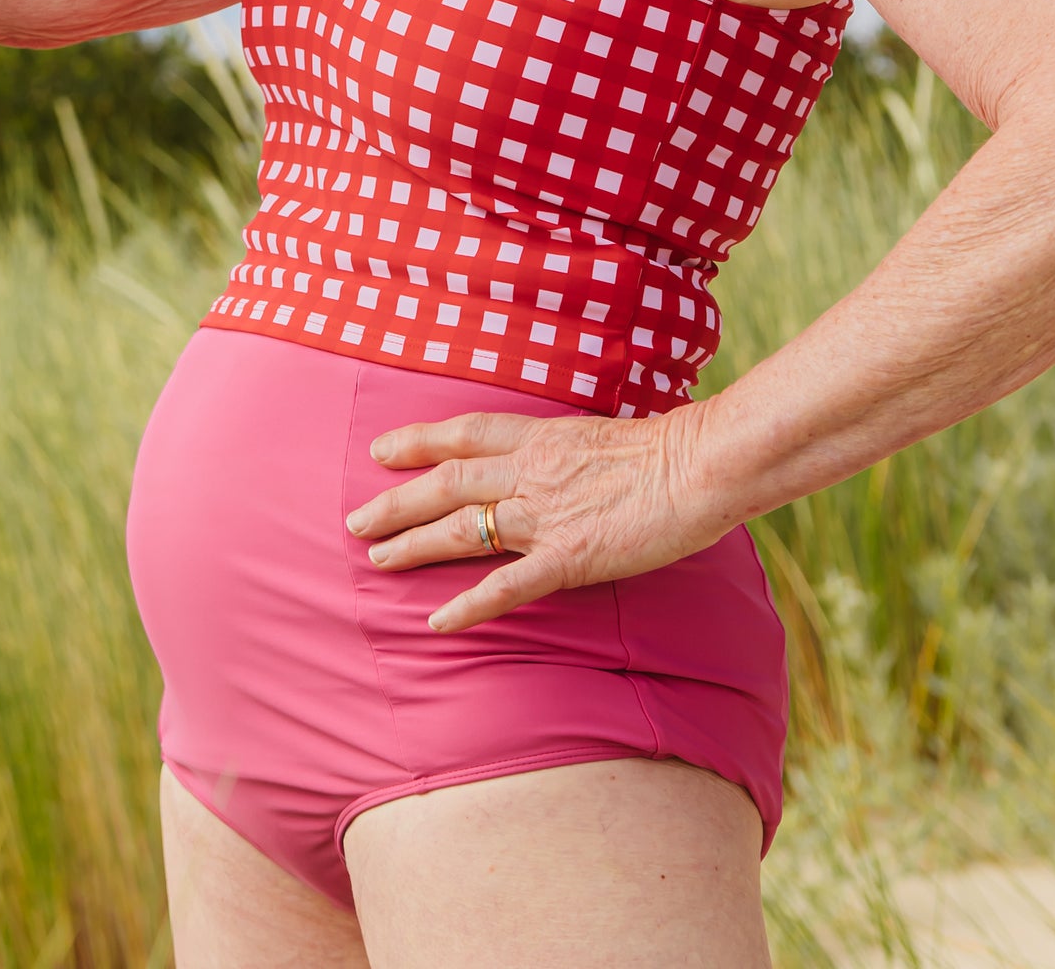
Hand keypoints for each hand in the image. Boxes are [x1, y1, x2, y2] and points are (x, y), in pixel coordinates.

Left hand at [343, 403, 719, 633]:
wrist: (700, 464)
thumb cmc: (666, 451)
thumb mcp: (602, 437)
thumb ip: (567, 452)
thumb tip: (552, 462)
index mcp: (542, 436)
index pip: (465, 433)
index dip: (419, 440)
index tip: (380, 449)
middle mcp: (533, 471)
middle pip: (448, 482)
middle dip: (397, 501)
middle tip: (355, 520)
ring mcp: (547, 513)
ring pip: (463, 527)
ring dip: (415, 544)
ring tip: (376, 560)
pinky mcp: (570, 556)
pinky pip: (508, 584)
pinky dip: (469, 604)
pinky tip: (437, 621)